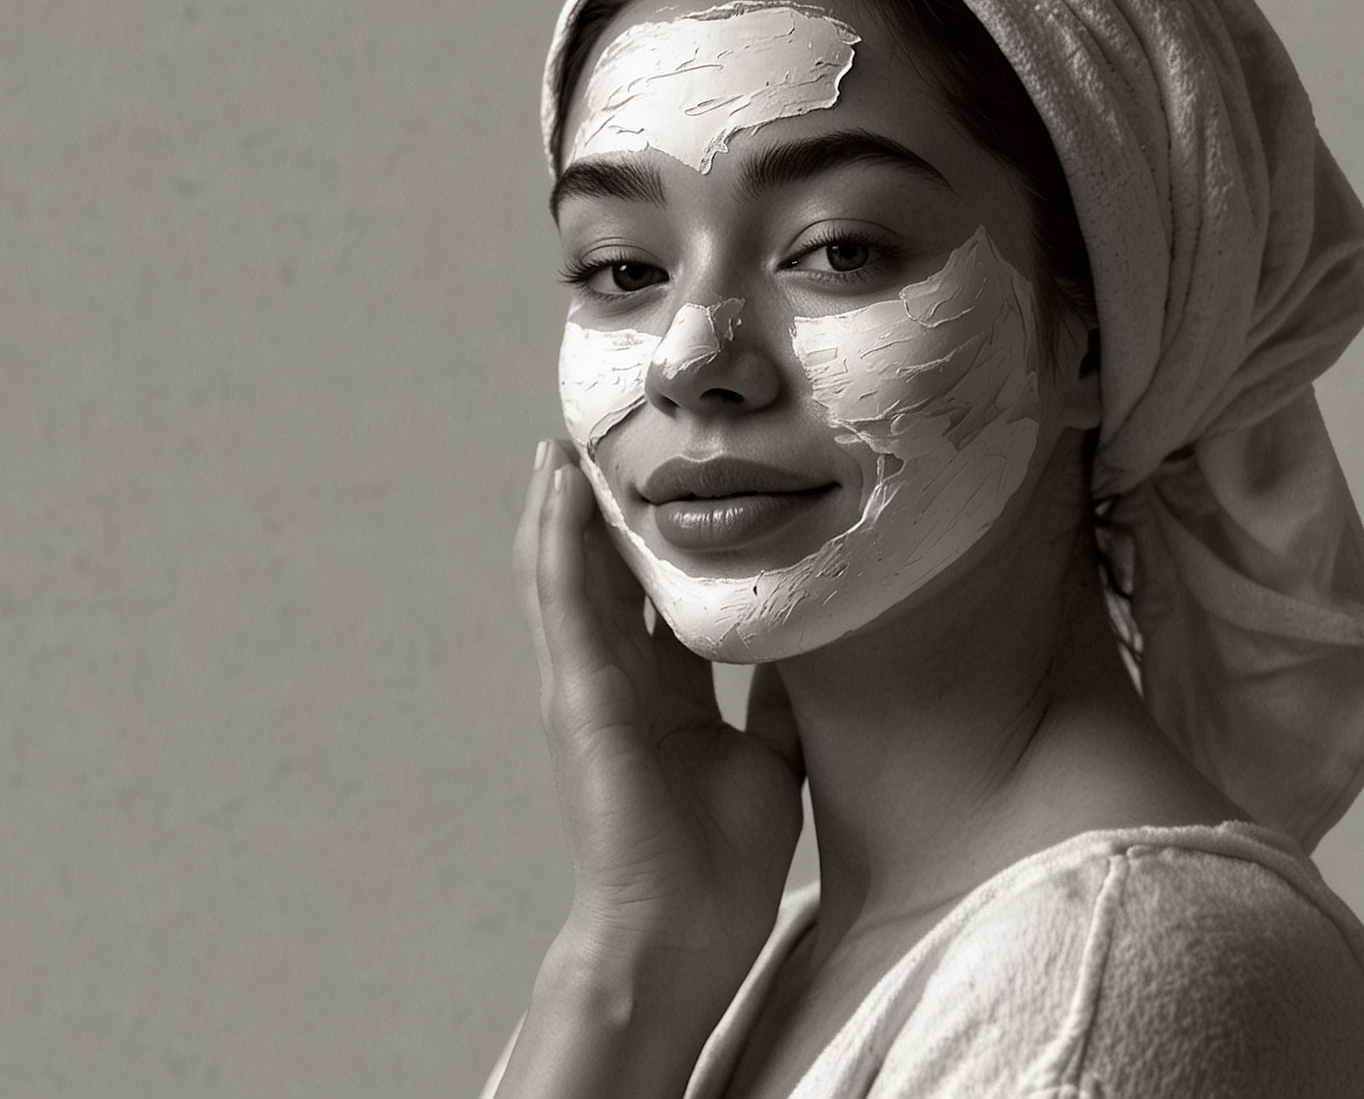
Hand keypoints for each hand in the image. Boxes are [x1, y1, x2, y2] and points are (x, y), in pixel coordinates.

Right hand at [514, 440, 805, 990]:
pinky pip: (562, 597)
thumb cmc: (719, 862)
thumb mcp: (767, 755)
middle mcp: (616, 678)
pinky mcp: (576, 693)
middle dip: (601, 504)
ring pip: (563, 569)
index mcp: (661, 691)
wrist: (682, 934)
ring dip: (560, 501)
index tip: (671, 470)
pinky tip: (556, 480)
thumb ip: (776, 698)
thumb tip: (807, 642)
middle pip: (603, 569)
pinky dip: (556, 535)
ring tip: (565, 434)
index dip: (657, 534)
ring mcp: (587, 683)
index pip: (654, 592)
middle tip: (608, 429)